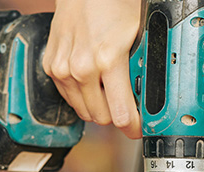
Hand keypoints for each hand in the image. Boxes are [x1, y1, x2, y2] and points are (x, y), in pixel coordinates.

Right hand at [42, 0, 141, 138]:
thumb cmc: (114, 6)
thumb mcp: (141, 35)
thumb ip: (144, 67)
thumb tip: (153, 96)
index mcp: (108, 61)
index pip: (122, 115)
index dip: (134, 126)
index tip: (139, 128)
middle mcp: (82, 68)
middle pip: (103, 118)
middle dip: (117, 116)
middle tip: (127, 105)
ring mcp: (63, 69)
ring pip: (85, 112)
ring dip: (99, 107)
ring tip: (110, 91)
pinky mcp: (50, 67)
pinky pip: (69, 98)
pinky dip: (82, 95)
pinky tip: (93, 81)